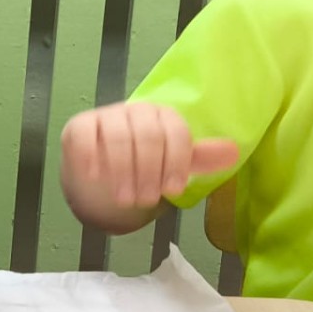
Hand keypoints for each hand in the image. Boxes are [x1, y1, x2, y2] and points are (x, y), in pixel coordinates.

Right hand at [62, 102, 240, 207]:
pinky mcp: (79, 126)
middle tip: (146, 200)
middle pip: (146, 136)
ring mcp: (106, 116)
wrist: (105, 171)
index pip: (174, 132)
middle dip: (148, 172)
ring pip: (116, 138)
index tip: (174, 191)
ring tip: (126, 199)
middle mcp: (135, 111)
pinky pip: (84, 137)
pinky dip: (90, 157)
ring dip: (122, 172)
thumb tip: (233, 152)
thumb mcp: (173, 164)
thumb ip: (199, 159)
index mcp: (163, 116)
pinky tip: (96, 176)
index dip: (176, 163)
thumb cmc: (144, 166)